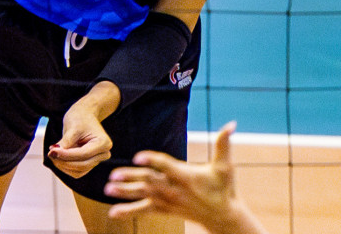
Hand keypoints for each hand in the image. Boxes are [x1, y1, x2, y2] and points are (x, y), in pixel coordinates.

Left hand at [47, 85, 115, 177]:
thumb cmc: (80, 118)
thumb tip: (54, 154)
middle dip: (64, 161)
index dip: (67, 155)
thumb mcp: (73, 127)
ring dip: (63, 165)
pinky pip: (76, 172)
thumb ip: (66, 142)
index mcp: (103, 143)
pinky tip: (57, 157)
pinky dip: (65, 167)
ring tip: (52, 153)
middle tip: (50, 153)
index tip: (52, 151)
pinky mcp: (89, 164)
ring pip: (78, 171)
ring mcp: (97, 160)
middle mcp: (103, 154)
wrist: (84, 115)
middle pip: (82, 165)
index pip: (84, 154)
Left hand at [105, 122, 263, 233]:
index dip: (152, 161)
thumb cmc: (224, 189)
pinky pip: (144, 210)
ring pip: (143, 196)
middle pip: (149, 182)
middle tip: (113, 174)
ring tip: (108, 190)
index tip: (137, 157)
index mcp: (185, 176)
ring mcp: (168, 201)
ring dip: (125, 193)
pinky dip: (129, 211)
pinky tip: (113, 212)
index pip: (166, 166)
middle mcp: (174, 190)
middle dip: (131, 178)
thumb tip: (232, 123)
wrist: (222, 217)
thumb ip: (224, 143)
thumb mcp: (225, 166)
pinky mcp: (165, 210)